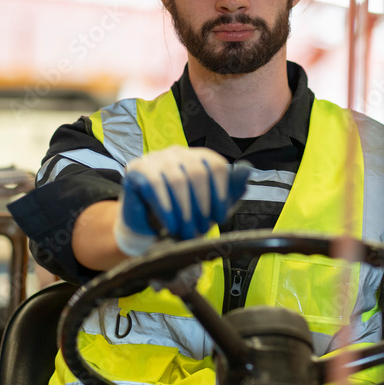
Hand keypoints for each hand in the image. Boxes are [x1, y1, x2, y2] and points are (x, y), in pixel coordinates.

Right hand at [113, 146, 251, 255]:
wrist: (148, 229)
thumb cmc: (183, 215)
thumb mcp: (211, 206)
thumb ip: (230, 189)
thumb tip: (247, 171)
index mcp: (197, 157)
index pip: (216, 165)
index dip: (221, 192)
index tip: (220, 218)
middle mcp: (177, 153)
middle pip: (198, 172)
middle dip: (202, 205)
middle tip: (201, 229)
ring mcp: (155, 158)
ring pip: (177, 179)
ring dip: (185, 210)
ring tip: (186, 232)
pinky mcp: (136, 170)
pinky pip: (155, 185)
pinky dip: (166, 208)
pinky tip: (171, 225)